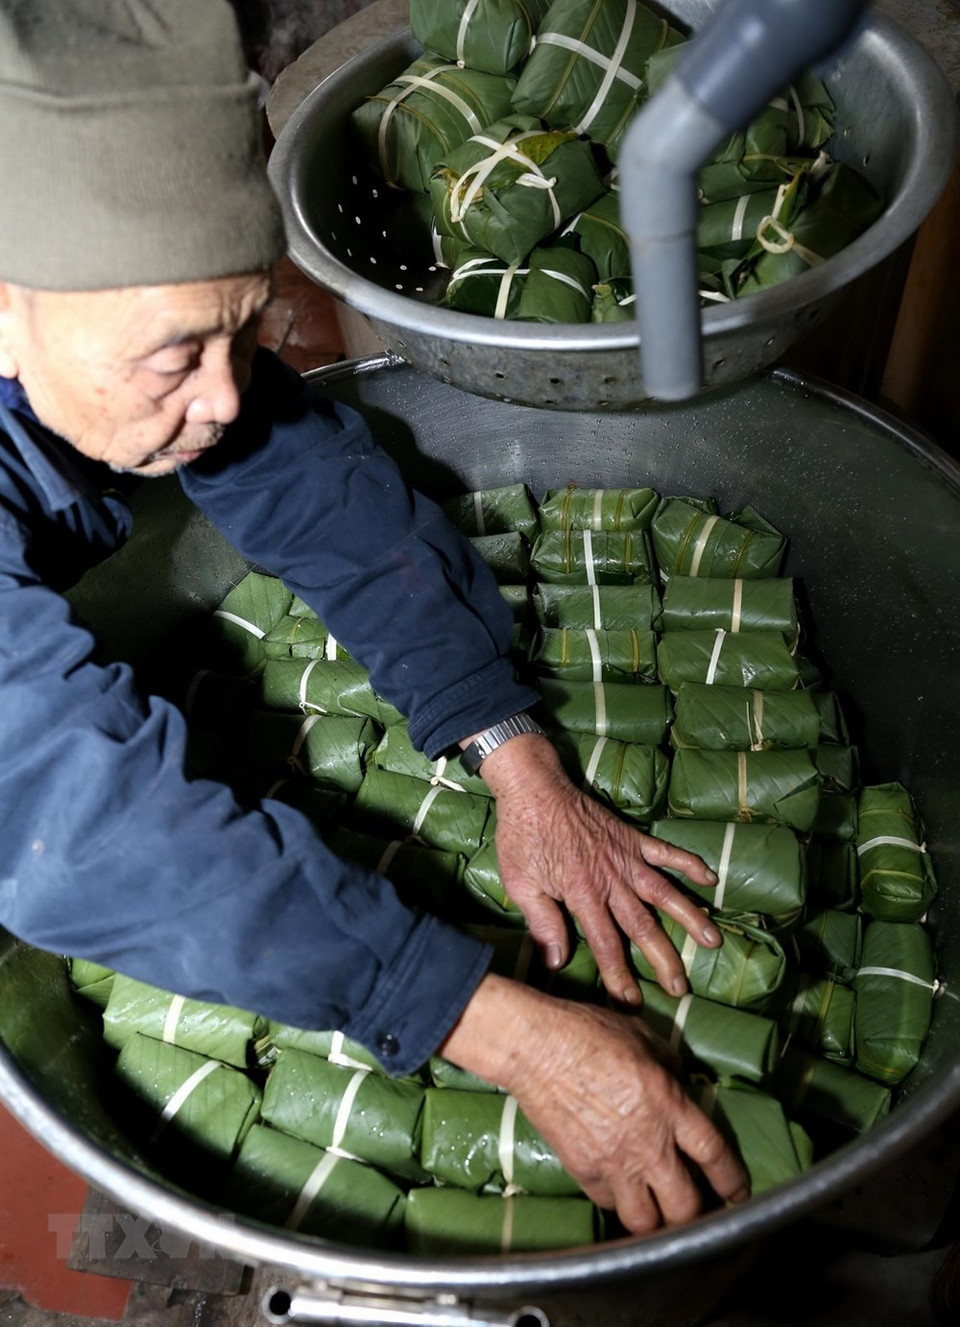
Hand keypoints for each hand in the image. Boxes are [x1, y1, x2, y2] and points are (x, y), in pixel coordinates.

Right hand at [440, 974, 749, 1232]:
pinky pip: (609, 1202)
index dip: (732, 1180)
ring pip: (645, 1222)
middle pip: (686, 1207)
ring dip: (657, 1221)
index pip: (714, 1155)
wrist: (536, 1047)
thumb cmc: (588, 1032)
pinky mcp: (582, 1171)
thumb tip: (678, 1081)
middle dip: (697, 1216)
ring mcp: (613, 1163)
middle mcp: (647, 1143)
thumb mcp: (642, 1036)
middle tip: (698, 1210)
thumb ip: (668, 1065)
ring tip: (659, 1213)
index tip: (738, 1192)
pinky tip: (620, 1189)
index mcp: (669, 1105)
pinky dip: (618, 1201)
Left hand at [468, 732, 720, 1003]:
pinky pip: (666, 851)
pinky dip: (689, 863)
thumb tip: (556, 961)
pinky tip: (711, 878)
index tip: (631, 1001)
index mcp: (582, 894)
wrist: (534, 788)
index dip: (619, 975)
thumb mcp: (520, 883)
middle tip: (680, 987)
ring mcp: (625, 857)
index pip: (606, 944)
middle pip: (642, 926)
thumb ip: (542, 922)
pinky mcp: (631, 837)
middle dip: (662, 959)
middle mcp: (611, 879)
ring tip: (713, 940)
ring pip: (664, 893)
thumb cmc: (522, 837)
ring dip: (689, 917)